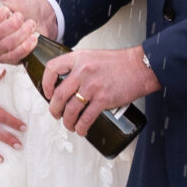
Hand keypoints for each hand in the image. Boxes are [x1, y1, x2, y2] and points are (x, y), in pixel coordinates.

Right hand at [0, 0, 54, 63]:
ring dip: (21, 33)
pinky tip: (32, 38)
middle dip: (11, 25)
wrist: (39, 14)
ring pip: (4, 45)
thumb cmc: (20, 2)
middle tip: (21, 16)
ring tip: (30, 24)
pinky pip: (12, 57)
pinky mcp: (6, 57)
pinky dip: (25, 46)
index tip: (6, 10)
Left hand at [40, 47, 159, 137]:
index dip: (45, 83)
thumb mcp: (94, 56)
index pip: (52, 68)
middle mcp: (83, 71)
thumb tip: (67, 82)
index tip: (47, 93)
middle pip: (59, 95)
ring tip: (69, 125)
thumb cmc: (119, 63)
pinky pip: (86, 118)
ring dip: (67, 121)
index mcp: (79, 58)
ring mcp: (93, 86)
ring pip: (71, 109)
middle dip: (54, 109)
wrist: (141, 67)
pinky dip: (81, 127)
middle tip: (56, 114)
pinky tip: (81, 130)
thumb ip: (80, 66)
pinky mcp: (104, 99)